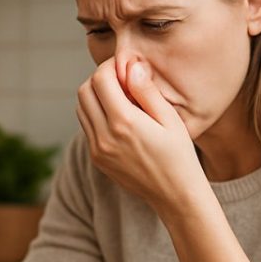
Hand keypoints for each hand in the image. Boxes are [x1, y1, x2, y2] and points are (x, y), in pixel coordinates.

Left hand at [75, 57, 204, 212]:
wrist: (174, 195)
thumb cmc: (179, 155)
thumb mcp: (170, 119)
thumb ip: (147, 91)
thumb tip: (131, 66)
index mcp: (124, 123)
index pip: (100, 80)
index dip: (110, 67)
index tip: (125, 68)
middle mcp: (104, 137)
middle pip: (84, 92)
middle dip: (100, 79)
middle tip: (121, 80)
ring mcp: (97, 150)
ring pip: (81, 109)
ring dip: (96, 96)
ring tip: (120, 98)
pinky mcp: (97, 159)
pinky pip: (87, 127)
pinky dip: (96, 114)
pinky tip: (119, 117)